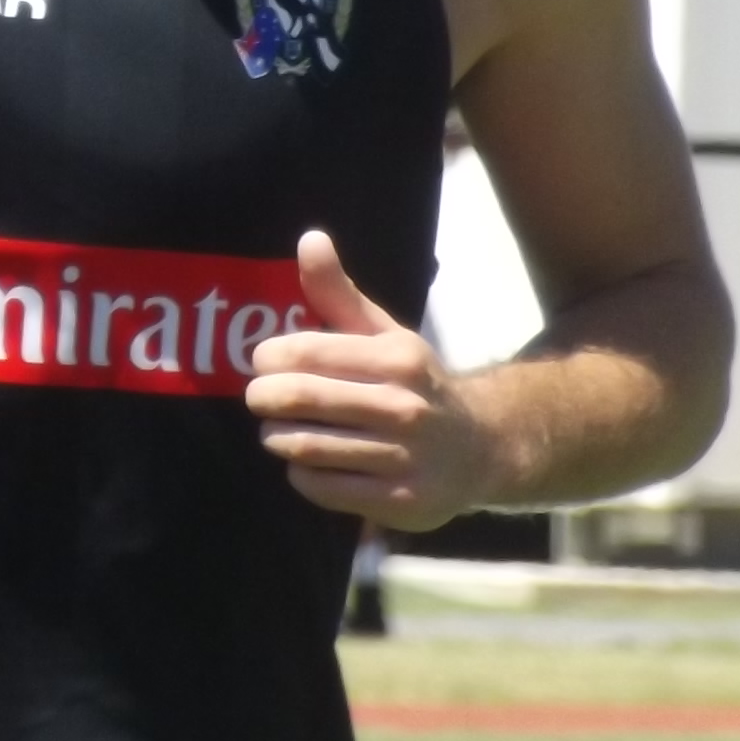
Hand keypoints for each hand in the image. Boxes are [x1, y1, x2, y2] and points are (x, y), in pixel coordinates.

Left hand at [246, 230, 501, 531]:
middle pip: (301, 400)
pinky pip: (323, 487)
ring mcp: (404, 458)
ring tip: (276, 428)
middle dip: (264, 397)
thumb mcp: (383, 333)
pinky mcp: (399, 502)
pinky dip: (300, 474)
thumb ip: (338, 292)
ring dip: (277, 436)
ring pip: (307, 446)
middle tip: (258, 397)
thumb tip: (309, 239)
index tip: (262, 361)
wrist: (480, 448)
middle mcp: (405, 407)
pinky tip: (306, 461)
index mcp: (398, 358)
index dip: (270, 356)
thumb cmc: (413, 384)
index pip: (307, 352)